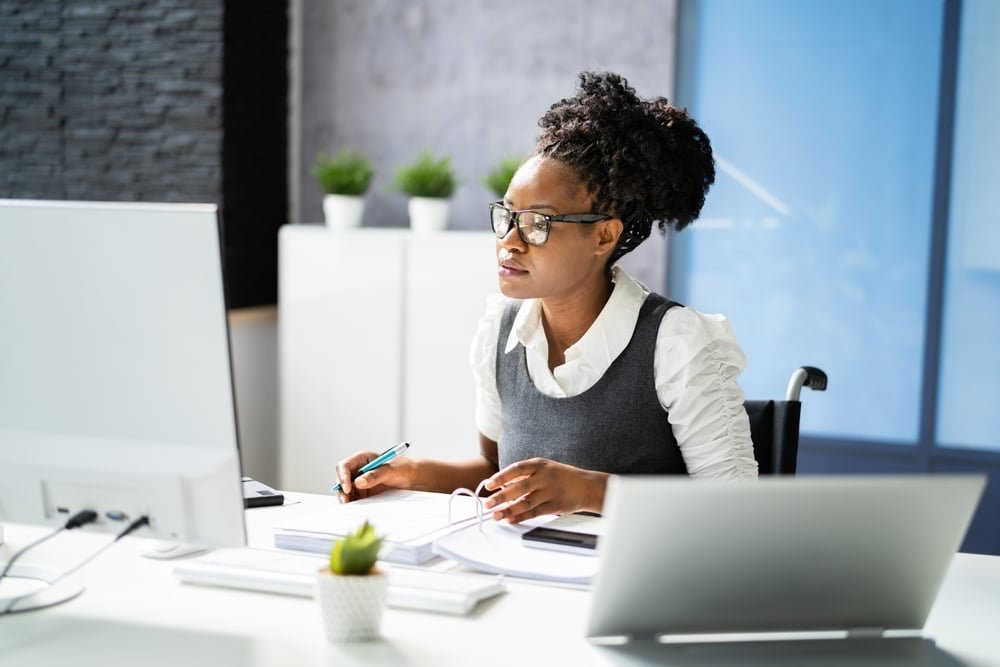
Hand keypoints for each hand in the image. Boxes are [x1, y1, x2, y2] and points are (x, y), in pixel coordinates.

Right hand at [335, 450, 416, 502]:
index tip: (347, 488)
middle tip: (345, 502)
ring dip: (346, 499)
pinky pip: (355, 499)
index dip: (343, 476)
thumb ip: (375, 475)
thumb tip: (358, 482)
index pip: (345, 466)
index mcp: (363, 459)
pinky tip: (356, 509)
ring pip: (346, 491)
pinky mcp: (366, 494)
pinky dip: (353, 504)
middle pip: (342, 480)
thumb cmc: (405, 469)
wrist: (416, 479)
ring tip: (350, 507)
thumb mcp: (391, 470)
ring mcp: (362, 483)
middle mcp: (360, 470)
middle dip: (342, 491)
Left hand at [480, 458, 607, 522]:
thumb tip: (501, 486)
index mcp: (539, 465)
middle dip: (501, 497)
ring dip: (508, 510)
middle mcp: (544, 477)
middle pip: (519, 488)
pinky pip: (534, 512)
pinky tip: (511, 519)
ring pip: (525, 502)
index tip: (489, 485)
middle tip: (488, 504)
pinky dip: (521, 516)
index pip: (516, 469)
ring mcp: (550, 492)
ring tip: (496, 516)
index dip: (501, 477)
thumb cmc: (561, 477)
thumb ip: (524, 476)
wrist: (586, 486)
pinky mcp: (554, 506)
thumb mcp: (544, 469)